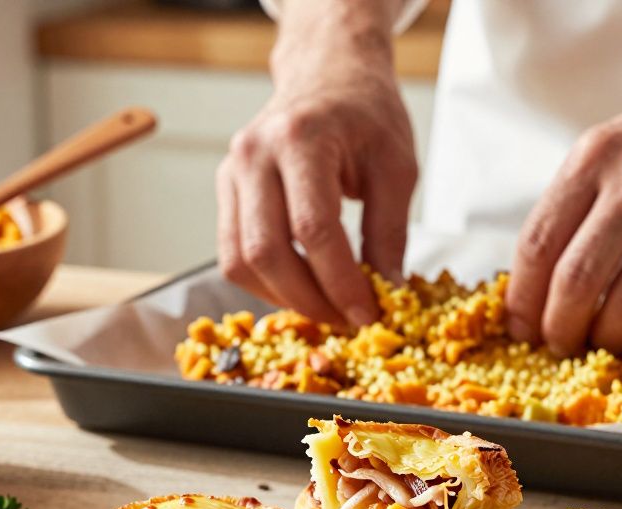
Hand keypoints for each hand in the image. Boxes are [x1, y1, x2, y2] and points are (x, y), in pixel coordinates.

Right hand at [217, 1, 415, 326]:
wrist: (328, 74)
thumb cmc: (366, 115)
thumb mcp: (396, 166)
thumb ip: (389, 231)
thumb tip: (385, 292)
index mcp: (301, 139)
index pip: (313, 229)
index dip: (340, 282)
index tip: (367, 314)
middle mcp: (254, 154)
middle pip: (266, 251)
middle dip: (309, 300)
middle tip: (347, 321)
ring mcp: (231, 171)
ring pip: (239, 261)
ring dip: (283, 298)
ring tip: (327, 307)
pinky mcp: (225, 189)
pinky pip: (232, 253)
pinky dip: (266, 282)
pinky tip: (303, 287)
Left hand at [506, 76, 621, 356]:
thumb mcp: (615, 149)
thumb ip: (576, 207)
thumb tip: (536, 290)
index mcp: (594, 155)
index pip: (537, 244)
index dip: (522, 300)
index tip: (519, 329)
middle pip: (575, 279)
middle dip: (558, 328)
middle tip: (557, 347)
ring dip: (605, 338)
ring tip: (599, 344)